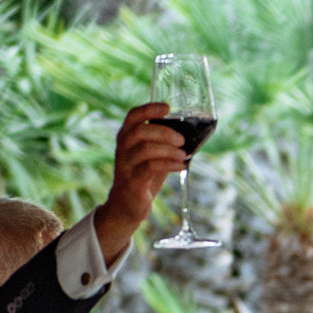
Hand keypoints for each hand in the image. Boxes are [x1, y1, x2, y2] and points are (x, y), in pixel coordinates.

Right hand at [97, 103, 189, 260]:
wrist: (127, 206)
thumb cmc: (143, 176)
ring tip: (183, 155)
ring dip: (169, 150)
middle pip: (141, 131)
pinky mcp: (132, 181)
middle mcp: (122, 149)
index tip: (168, 107)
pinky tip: (180, 166)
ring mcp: (125, 165)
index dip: (149, 109)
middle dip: (165, 133)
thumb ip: (163, 143)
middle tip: (182, 140)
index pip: (133, 116)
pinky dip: (169, 164)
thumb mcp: (151, 156)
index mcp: (126, 138)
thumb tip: (190, 133)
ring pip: (146, 149)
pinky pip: (150, 167)